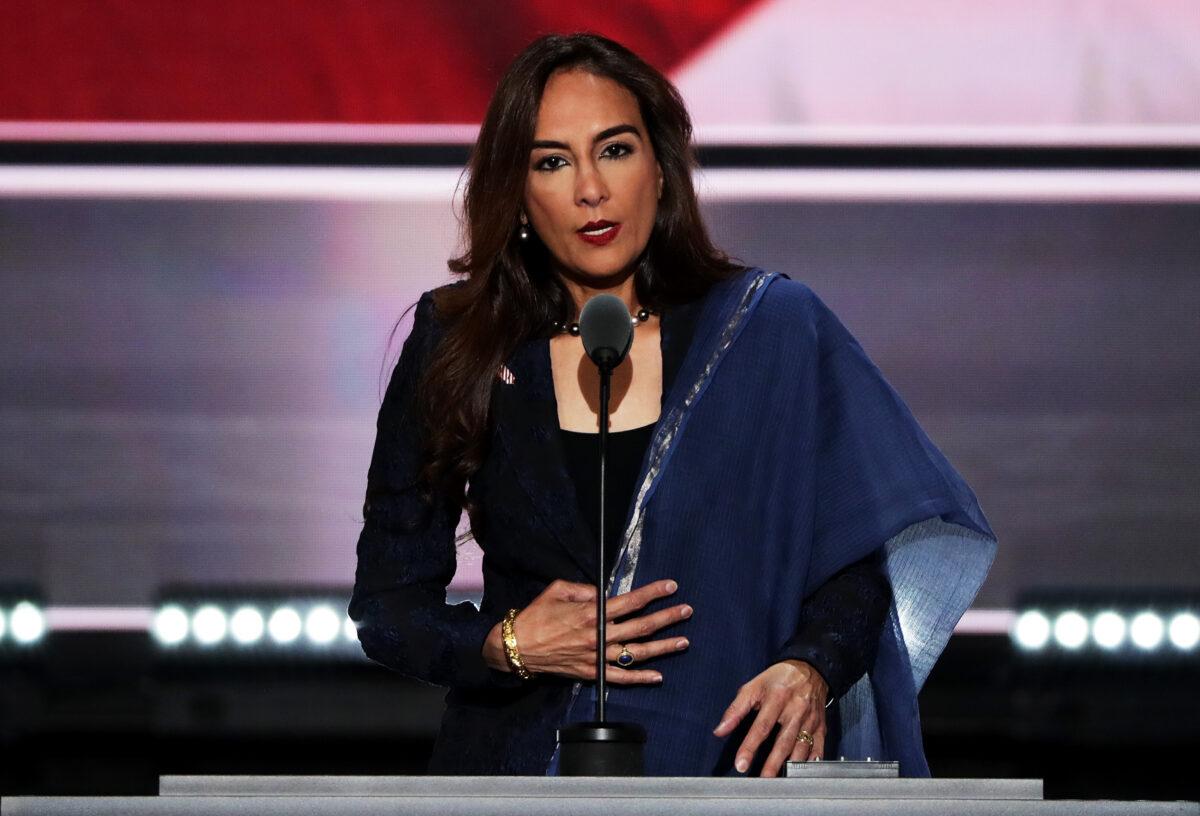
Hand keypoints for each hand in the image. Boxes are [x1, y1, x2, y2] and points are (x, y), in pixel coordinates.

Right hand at [482, 578, 691, 683]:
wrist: (516, 647)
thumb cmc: (536, 615)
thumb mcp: (558, 590)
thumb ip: (585, 589)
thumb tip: (605, 594)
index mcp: (591, 612)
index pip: (630, 601)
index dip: (653, 593)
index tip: (671, 587)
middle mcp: (598, 636)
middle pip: (640, 627)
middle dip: (667, 618)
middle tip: (686, 611)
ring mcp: (596, 658)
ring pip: (637, 653)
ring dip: (663, 648)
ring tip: (683, 641)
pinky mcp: (590, 674)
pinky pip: (620, 678)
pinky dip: (640, 678)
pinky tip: (658, 676)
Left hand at [712, 659, 827, 776]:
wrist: (809, 669)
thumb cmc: (778, 679)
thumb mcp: (753, 686)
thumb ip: (736, 709)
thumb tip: (720, 730)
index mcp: (777, 698)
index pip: (761, 726)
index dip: (750, 746)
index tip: (741, 764)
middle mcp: (796, 709)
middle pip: (783, 741)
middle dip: (772, 763)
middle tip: (761, 780)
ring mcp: (810, 719)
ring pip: (801, 747)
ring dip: (791, 766)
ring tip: (779, 781)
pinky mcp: (820, 726)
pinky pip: (818, 748)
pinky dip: (811, 762)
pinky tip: (803, 773)